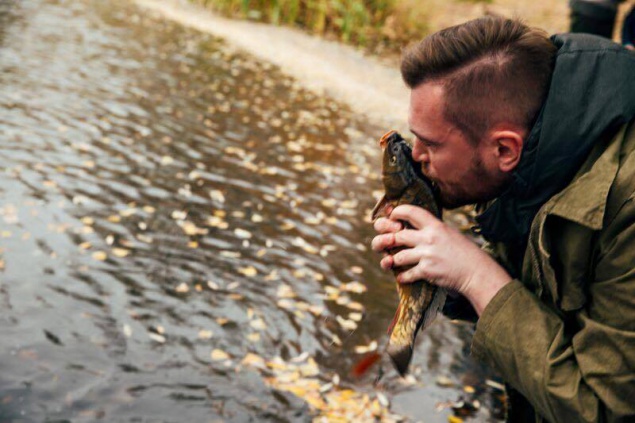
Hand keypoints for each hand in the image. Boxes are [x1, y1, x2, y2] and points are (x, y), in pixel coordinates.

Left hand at [371, 205, 511, 315]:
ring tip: (389, 262)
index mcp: (435, 226)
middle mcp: (429, 238)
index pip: (411, 212)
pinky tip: (401, 277)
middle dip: (386, 240)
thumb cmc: (463, 252)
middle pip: (398, 236)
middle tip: (383, 243)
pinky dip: (402, 276)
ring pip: (399, 256)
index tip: (391, 216)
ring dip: (391, 261)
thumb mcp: (449, 233)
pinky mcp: (427, 271)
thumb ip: (431, 229)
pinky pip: (407, 274)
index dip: (397, 212)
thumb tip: (411, 227)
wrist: (476, 272)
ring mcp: (427, 255)